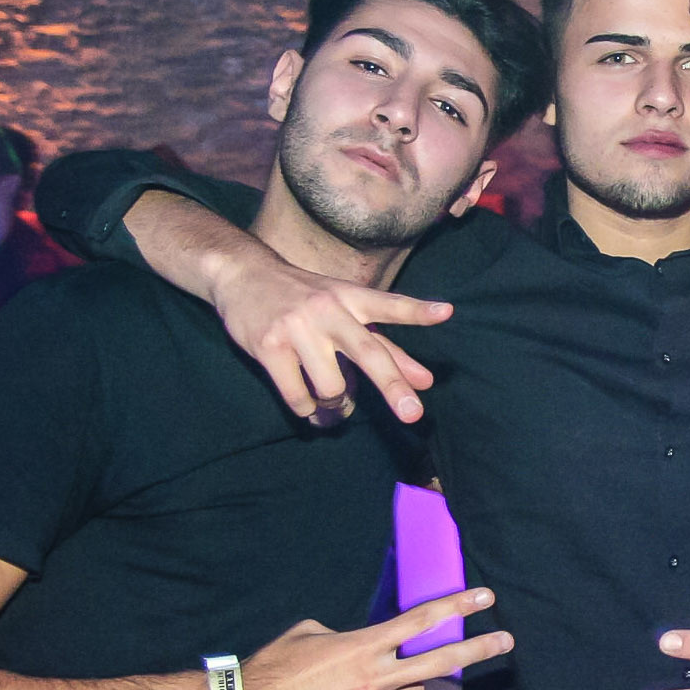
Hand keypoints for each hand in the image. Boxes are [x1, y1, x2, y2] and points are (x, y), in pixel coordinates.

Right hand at [205, 246, 453, 423]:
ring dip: (337, 407)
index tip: (446, 312)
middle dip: (392, 386)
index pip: (389, 304)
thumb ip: (386, 346)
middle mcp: (328, 310)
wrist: (243, 275)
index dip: (417, 311)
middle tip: (412, 415)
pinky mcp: (268, 346)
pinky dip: (307, 410)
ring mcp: (297, 328)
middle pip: (368, 352)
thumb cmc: (305, 297)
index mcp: (351, 297)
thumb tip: (425, 381)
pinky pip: (298, 397)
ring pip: (332, 387)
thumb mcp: (346, 311)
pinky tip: (309, 407)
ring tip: (334, 405)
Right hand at [240, 587, 511, 689]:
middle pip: (438, 664)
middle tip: (507, 642)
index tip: (485, 600)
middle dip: (477, 651)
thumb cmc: (273, 669)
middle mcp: (375, 680)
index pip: (419, 622)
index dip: (456, 609)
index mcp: (362, 646)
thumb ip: (347, 638)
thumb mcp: (309, 635)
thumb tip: (366, 647)